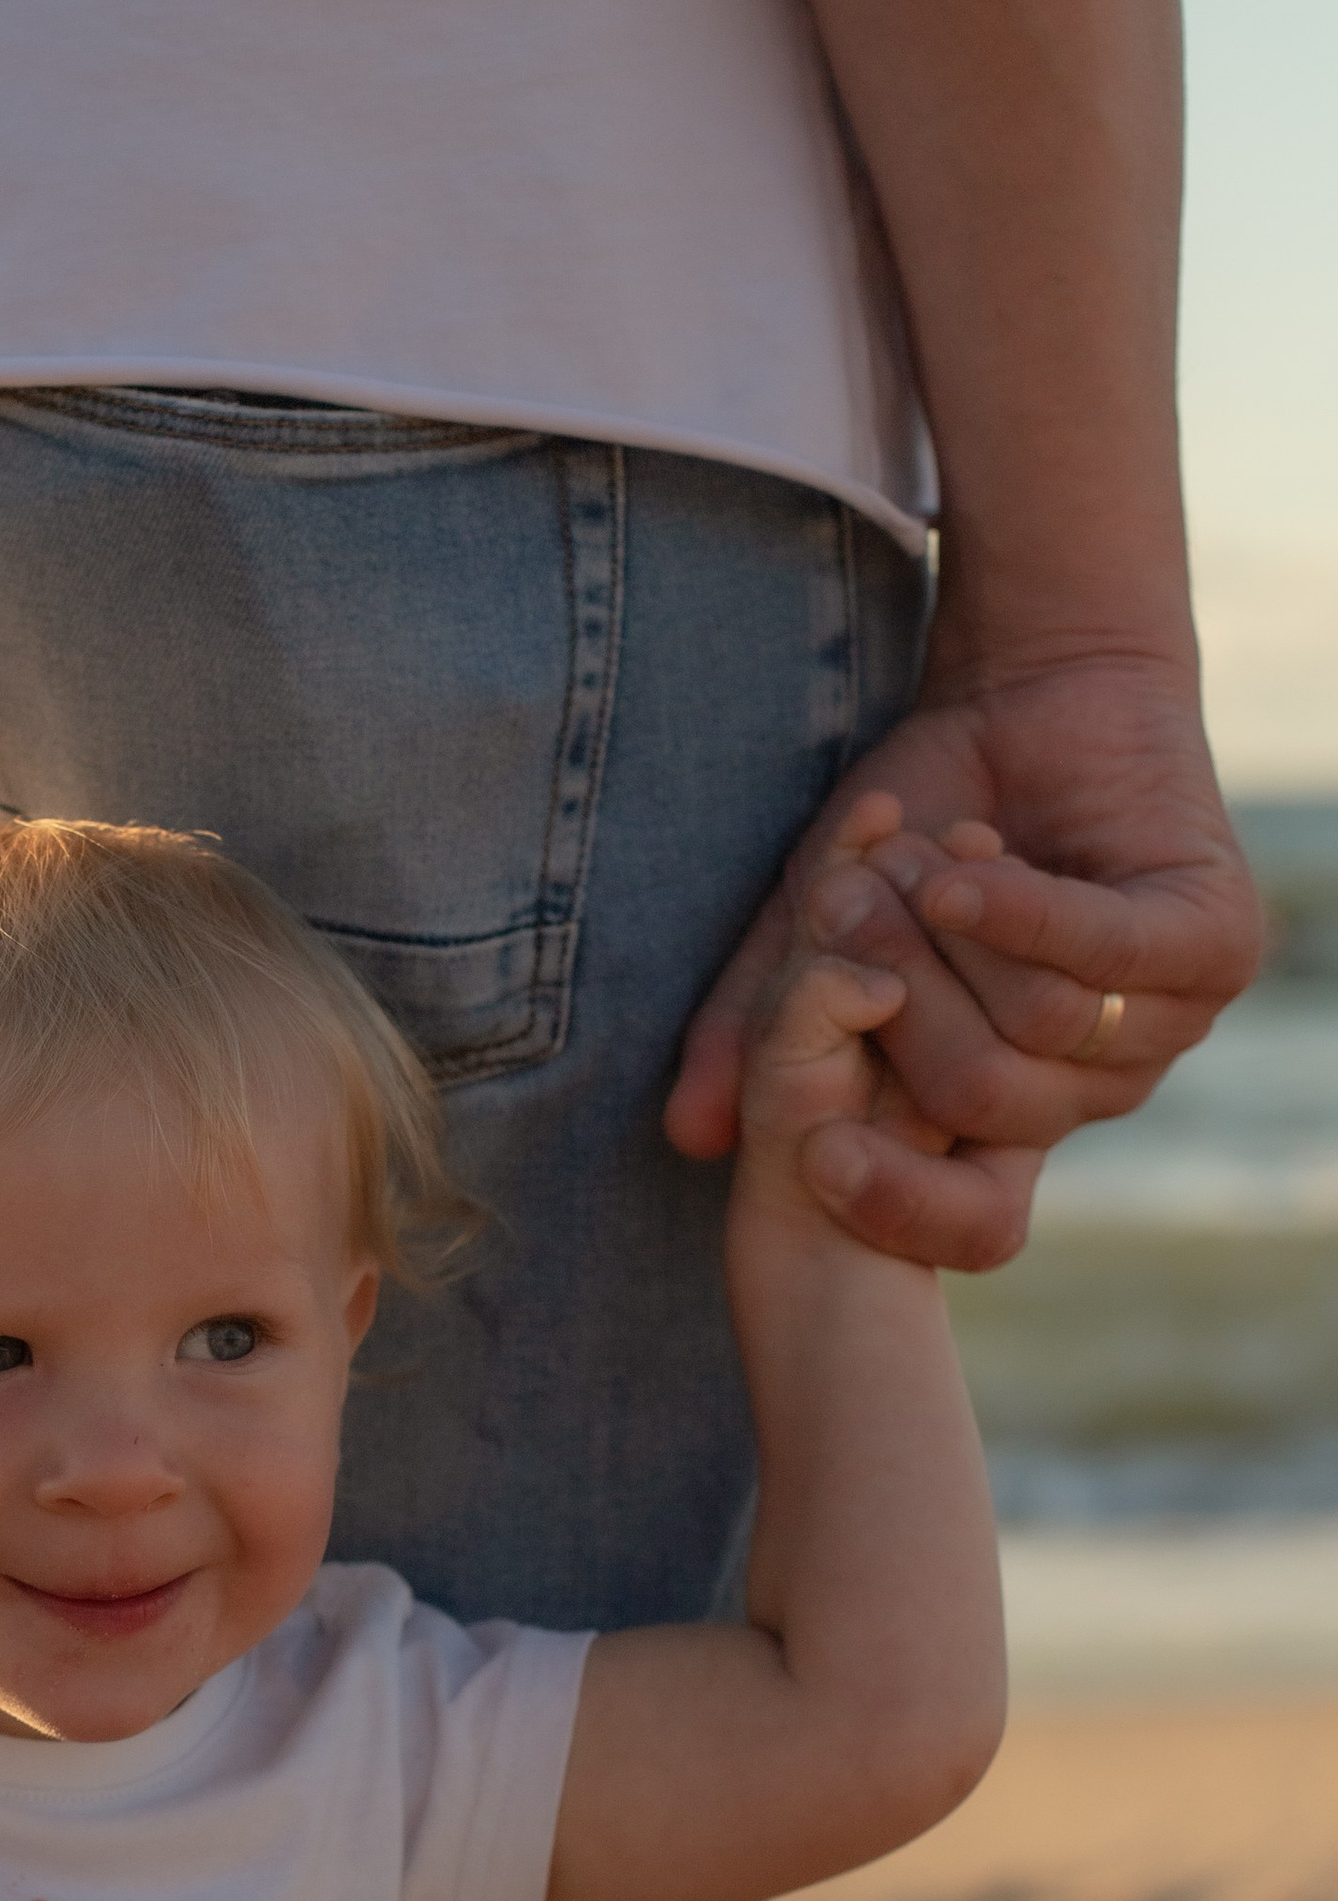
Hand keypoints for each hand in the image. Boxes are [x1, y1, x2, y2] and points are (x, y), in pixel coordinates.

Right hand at [667, 655, 1262, 1268]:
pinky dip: (1022, 911)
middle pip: (985, 1099)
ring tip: (921, 856)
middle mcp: (1094, 1087)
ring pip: (1041, 1027)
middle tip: (853, 901)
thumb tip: (688, 1135)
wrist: (1028, 681)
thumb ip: (757, 1021)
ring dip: (953, 933)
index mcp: (1009, 1109)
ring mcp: (1165, 1022)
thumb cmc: (923, 807)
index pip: (977, 1219)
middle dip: (898, 998)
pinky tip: (970, 864)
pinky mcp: (1212, 945)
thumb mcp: (815, 924)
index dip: (898, 1205)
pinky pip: (1108, 960)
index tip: (818, 1161)